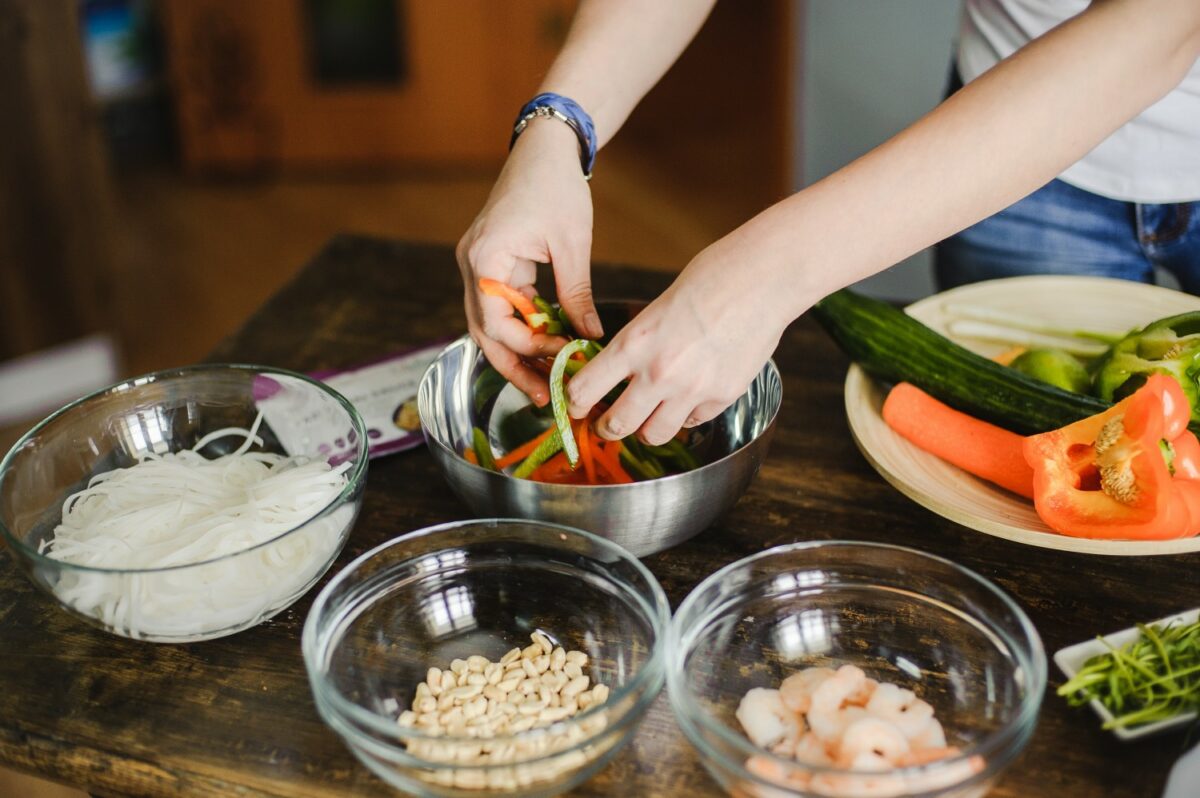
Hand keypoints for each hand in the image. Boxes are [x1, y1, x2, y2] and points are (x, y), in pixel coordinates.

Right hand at [456, 120, 603, 405]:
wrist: (543, 148)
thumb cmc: (556, 187)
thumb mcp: (572, 244)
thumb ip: (576, 294)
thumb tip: (589, 337)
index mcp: (485, 260)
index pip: (498, 325)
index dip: (531, 349)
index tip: (564, 357)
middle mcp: (471, 266)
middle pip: (485, 334)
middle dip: (515, 367)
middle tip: (546, 395)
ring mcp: (476, 265)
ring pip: (489, 325)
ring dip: (517, 353)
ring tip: (546, 380)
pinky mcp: (489, 264)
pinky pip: (499, 308)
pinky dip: (520, 330)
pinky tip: (545, 347)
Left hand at [566, 238, 789, 444]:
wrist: (763, 279)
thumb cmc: (711, 279)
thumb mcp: (656, 308)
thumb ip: (637, 345)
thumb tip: (620, 372)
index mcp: (634, 343)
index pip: (583, 390)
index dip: (574, 402)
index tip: (575, 404)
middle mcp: (659, 373)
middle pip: (616, 425)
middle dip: (606, 426)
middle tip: (606, 422)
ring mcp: (692, 390)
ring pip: (653, 436)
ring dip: (646, 429)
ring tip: (648, 418)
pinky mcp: (722, 397)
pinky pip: (693, 422)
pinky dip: (686, 416)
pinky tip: (689, 397)